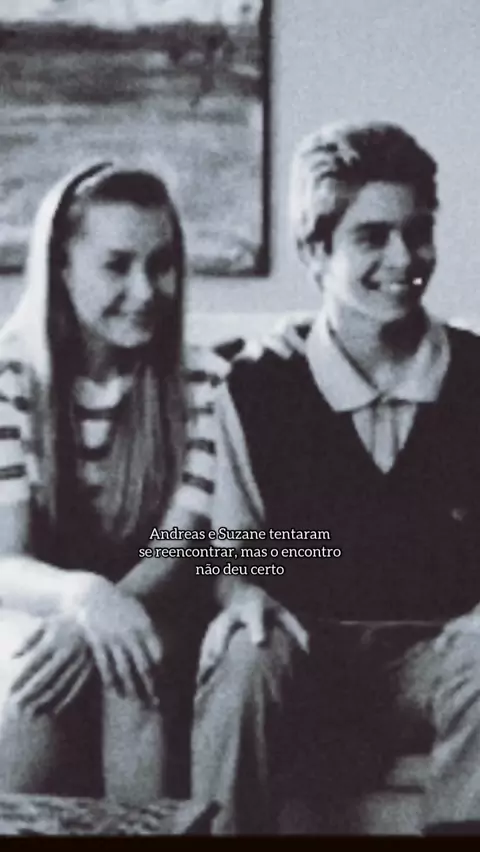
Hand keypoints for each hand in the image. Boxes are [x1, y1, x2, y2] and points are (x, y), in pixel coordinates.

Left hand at [10, 615, 93, 715]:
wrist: (93, 616)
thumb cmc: (63, 621)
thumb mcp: (45, 624)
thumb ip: (28, 640)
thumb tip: (12, 656)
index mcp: (53, 640)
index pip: (32, 665)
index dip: (20, 680)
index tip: (10, 693)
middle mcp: (66, 651)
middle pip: (45, 678)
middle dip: (30, 694)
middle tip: (18, 708)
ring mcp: (78, 661)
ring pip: (60, 686)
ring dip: (45, 701)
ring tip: (33, 714)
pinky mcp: (89, 667)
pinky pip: (76, 687)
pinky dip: (64, 701)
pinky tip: (53, 710)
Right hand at [64, 575, 162, 705]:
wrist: (92, 595)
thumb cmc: (118, 604)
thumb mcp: (137, 612)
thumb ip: (149, 631)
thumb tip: (160, 654)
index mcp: (144, 626)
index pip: (157, 653)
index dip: (161, 670)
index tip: (165, 684)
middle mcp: (130, 635)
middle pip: (143, 665)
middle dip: (150, 685)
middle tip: (156, 702)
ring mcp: (113, 640)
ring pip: (125, 670)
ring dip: (132, 688)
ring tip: (137, 702)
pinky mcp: (98, 644)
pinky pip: (106, 667)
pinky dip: (111, 681)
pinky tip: (116, 693)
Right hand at [198, 580, 308, 683]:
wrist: (241, 592)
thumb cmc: (266, 608)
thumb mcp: (282, 613)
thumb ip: (295, 629)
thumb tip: (308, 648)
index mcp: (254, 609)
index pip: (255, 617)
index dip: (257, 628)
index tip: (259, 642)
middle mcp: (235, 614)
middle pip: (225, 625)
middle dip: (221, 641)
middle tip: (219, 660)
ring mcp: (221, 619)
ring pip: (211, 634)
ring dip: (208, 652)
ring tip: (206, 673)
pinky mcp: (212, 627)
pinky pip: (206, 642)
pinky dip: (203, 657)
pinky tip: (202, 674)